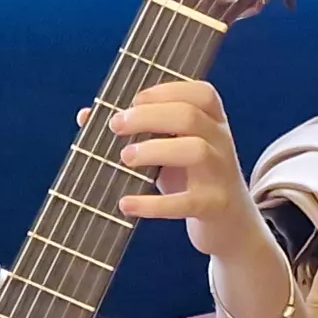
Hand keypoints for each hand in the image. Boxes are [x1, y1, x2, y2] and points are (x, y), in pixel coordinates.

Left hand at [98, 81, 262, 261]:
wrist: (231, 225)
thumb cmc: (192, 179)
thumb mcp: (171, 150)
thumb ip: (138, 131)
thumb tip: (86, 116)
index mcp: (213, 122)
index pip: (200, 93)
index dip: (165, 91)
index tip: (132, 100)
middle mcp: (221, 142)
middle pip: (189, 116)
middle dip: (148, 116)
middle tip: (115, 126)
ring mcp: (221, 173)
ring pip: (195, 150)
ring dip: (155, 150)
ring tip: (125, 158)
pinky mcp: (215, 205)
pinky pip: (187, 201)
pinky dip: (153, 204)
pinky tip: (126, 204)